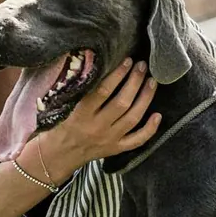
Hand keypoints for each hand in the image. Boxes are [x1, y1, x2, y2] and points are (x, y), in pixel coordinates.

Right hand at [37, 58, 160, 174]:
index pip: (103, 91)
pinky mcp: (115, 149)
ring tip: (151, 82)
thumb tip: (96, 64)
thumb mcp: (64, 106)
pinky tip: (158, 115)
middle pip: (122, 103)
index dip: (117, 74)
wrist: (57, 155)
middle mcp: (97, 127)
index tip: (127, 61)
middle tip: (142, 66)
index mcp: (81, 114)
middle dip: (135, 82)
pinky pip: (136, 140)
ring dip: (145, 98)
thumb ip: (80, 90)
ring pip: (133, 118)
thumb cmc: (59, 125)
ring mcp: (109, 139)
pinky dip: (150, 129)